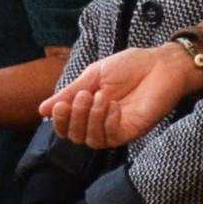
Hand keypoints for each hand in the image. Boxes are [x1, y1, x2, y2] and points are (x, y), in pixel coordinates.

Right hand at [43, 44, 195, 148]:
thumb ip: (70, 92)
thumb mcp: (94, 76)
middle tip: (84, 95)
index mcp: (88, 110)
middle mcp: (100, 123)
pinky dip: (107, 122)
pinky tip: (113, 106)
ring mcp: (116, 128)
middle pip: (76, 137)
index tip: (60, 105)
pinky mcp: (133, 130)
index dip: (59, 121)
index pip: (66, 127)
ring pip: (92, 140)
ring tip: (99, 97)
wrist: (160, 63)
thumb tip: (42, 110)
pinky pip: (112, 137)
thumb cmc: (130, 66)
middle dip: (74, 118)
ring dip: (90, 119)